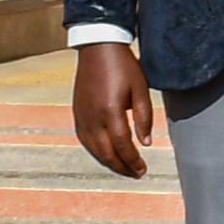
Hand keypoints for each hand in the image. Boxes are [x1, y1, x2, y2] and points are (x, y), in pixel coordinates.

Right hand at [70, 41, 154, 178]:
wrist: (98, 48)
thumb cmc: (123, 66)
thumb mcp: (141, 89)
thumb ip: (144, 117)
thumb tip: (146, 143)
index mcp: (110, 112)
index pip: (123, 145)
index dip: (133, 160)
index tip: (143, 170)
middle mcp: (92, 118)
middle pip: (106, 153)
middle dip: (122, 167)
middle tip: (136, 174)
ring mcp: (82, 116)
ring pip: (94, 149)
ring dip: (109, 162)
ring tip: (124, 168)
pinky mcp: (77, 113)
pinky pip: (85, 140)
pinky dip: (96, 151)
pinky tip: (107, 154)